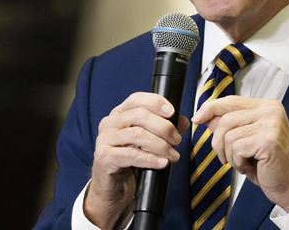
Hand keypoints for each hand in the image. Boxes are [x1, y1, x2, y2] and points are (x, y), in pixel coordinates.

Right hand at [85, 92, 189, 228]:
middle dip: (164, 127)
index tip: (172, 112)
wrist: (113, 189)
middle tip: (177, 140)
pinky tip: (162, 163)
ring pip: (137, 134)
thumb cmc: (130, 162)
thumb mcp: (149, 143)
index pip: (137, 99)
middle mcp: (109, 123)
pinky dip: (150, 159)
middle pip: (140, 115)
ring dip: (160, 145)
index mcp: (119, 114)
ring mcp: (105, 140)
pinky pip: (131, 155)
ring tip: (173, 155)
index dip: (156, 102)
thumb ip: (165, 130)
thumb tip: (183, 120)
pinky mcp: (104, 157)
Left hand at [192, 96, 288, 211]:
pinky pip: (237, 148)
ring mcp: (272, 123)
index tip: (198, 119)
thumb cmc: (269, 165)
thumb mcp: (246, 141)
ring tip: (244, 163)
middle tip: (227, 158)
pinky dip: (238, 162)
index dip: (210, 108)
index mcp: (267, 107)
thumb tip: (205, 116)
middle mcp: (271, 111)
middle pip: (226, 119)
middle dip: (218, 142)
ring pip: (229, 135)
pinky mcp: (268, 140)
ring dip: (231, 155)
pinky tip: (251, 167)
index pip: (231, 101)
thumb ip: (229, 126)